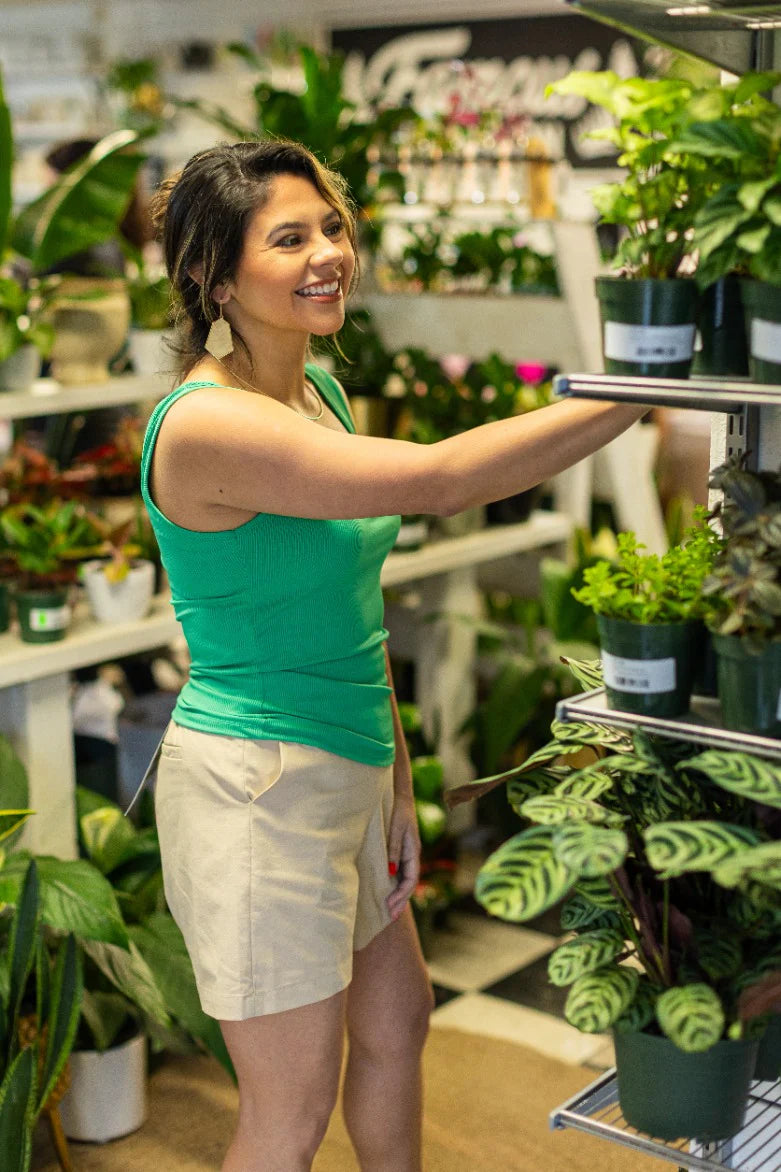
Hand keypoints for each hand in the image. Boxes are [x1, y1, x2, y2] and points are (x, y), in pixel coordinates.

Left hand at [386, 793, 420, 921]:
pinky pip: (400, 872)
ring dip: (398, 895)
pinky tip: (388, 891)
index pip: (410, 880)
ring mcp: (406, 853)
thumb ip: (392, 849)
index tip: (390, 906)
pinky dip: (395, 885)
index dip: (401, 895)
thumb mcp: (394, 829)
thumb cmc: (396, 810)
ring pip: (405, 879)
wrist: (399, 794)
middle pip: (409, 883)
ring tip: (390, 911)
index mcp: (413, 851)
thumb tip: (391, 874)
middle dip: (400, 901)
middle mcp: (411, 855)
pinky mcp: (399, 850)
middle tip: (389, 917)